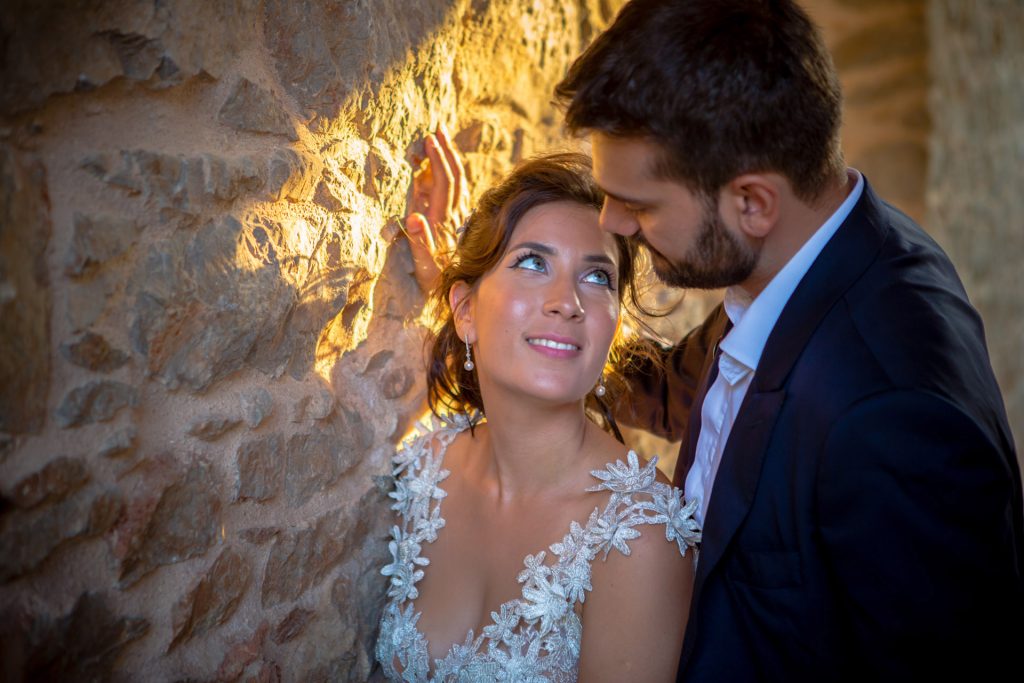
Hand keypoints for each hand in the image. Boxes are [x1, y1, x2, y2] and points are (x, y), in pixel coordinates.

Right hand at [405, 125, 469, 292]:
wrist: (457, 293)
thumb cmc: (435, 280)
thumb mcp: (424, 265)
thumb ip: (419, 241)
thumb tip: (414, 217)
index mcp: (443, 220)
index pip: (443, 182)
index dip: (437, 159)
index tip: (429, 139)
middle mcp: (454, 215)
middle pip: (455, 176)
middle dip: (446, 151)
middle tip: (438, 128)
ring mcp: (457, 217)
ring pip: (458, 182)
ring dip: (450, 159)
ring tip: (442, 139)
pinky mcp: (457, 222)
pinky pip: (455, 192)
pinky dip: (450, 174)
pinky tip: (446, 167)